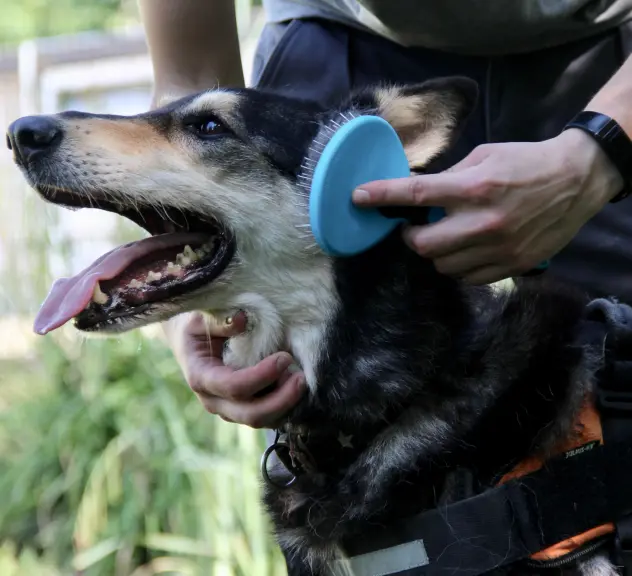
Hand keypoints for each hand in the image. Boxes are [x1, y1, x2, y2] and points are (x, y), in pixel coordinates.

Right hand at [168, 311, 305, 427]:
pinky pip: (269, 418)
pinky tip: (295, 384)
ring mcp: (229, 410)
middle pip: (251, 414)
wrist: (190, 341)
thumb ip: (218, 319)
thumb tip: (241, 319)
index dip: (262, 376)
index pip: (234, 386)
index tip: (284, 357)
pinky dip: (286, 407)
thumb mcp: (200, 317)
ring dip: (286, 404)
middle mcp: (214, 400)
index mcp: (201, 377)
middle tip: (301, 377)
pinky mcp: (244, 410)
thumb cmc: (197, 325)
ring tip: (300, 378)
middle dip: (281, 400)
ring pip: (263, 421)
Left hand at [353, 129, 622, 283]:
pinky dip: (458, 265)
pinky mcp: (512, 266)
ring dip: (435, 252)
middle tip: (415, 226)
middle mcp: (484, 222)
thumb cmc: (525, 162)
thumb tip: (417, 193)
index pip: (417, 194)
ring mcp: (499, 249)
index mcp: (475, 187)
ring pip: (443, 266)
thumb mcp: (484, 156)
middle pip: (423, 245)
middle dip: (411, 237)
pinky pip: (468, 278)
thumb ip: (449, 178)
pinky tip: (466, 249)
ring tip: (446, 236)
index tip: (358, 197)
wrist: (577, 180)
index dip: (383, 196)